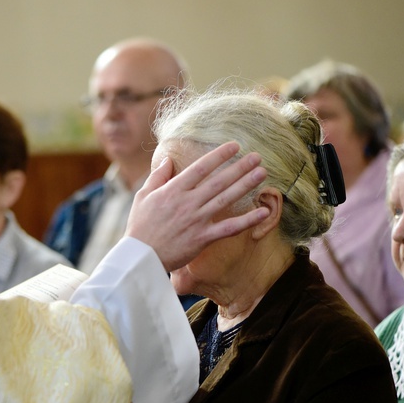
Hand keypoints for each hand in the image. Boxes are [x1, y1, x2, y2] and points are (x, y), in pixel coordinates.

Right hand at [125, 142, 267, 271]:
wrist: (140, 256)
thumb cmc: (139, 226)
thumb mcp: (142, 196)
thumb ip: (157, 176)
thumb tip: (167, 159)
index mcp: (173, 190)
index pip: (200, 168)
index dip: (219, 155)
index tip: (234, 146)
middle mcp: (188, 202)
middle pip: (218, 181)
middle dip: (239, 167)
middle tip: (257, 157)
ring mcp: (197, 220)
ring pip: (226, 199)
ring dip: (245, 185)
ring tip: (261, 173)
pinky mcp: (203, 238)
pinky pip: (229, 228)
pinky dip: (247, 221)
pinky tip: (263, 212)